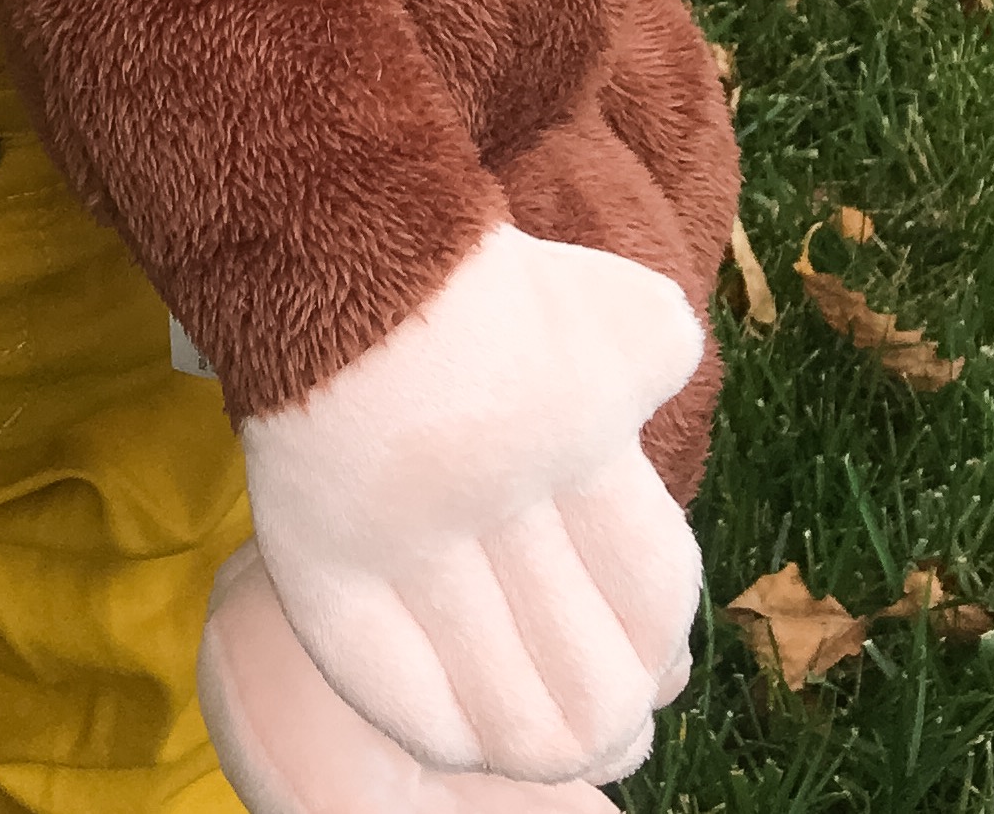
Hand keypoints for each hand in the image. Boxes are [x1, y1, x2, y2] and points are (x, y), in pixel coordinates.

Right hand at [233, 223, 706, 786]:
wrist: (332, 249)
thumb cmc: (480, 283)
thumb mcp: (602, 299)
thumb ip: (659, 357)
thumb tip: (672, 427)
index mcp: (574, 421)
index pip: (653, 593)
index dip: (659, 647)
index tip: (650, 664)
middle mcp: (492, 484)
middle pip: (593, 685)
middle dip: (606, 720)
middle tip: (601, 723)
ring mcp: (402, 533)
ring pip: (511, 720)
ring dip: (536, 745)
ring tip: (541, 739)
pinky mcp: (321, 562)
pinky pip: (406, 702)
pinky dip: (449, 734)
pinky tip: (464, 728)